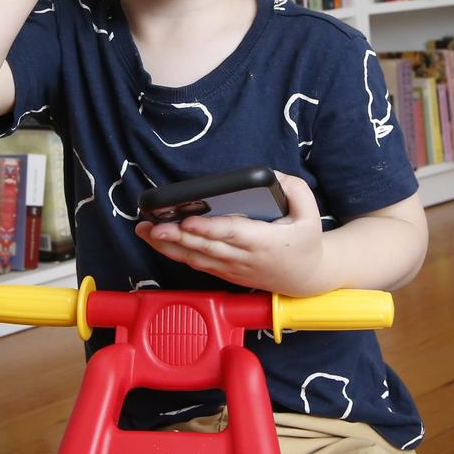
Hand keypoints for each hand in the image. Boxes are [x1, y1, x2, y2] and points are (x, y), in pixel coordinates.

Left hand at [135, 172, 324, 295]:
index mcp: (263, 242)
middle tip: (152, 225)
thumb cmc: (306, 241)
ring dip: (168, 246)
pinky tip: (158, 241)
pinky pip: (197, 263)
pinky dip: (176, 253)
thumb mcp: (309, 212)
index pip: (231, 233)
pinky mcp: (225, 273)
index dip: (207, 229)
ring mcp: (232, 268)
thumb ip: (294, 189)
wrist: (308, 278)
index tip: (187, 221)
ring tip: (144, 230)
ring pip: (196, 258)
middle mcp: (244, 258)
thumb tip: (271, 175)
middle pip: (205, 247)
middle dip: (176, 236)